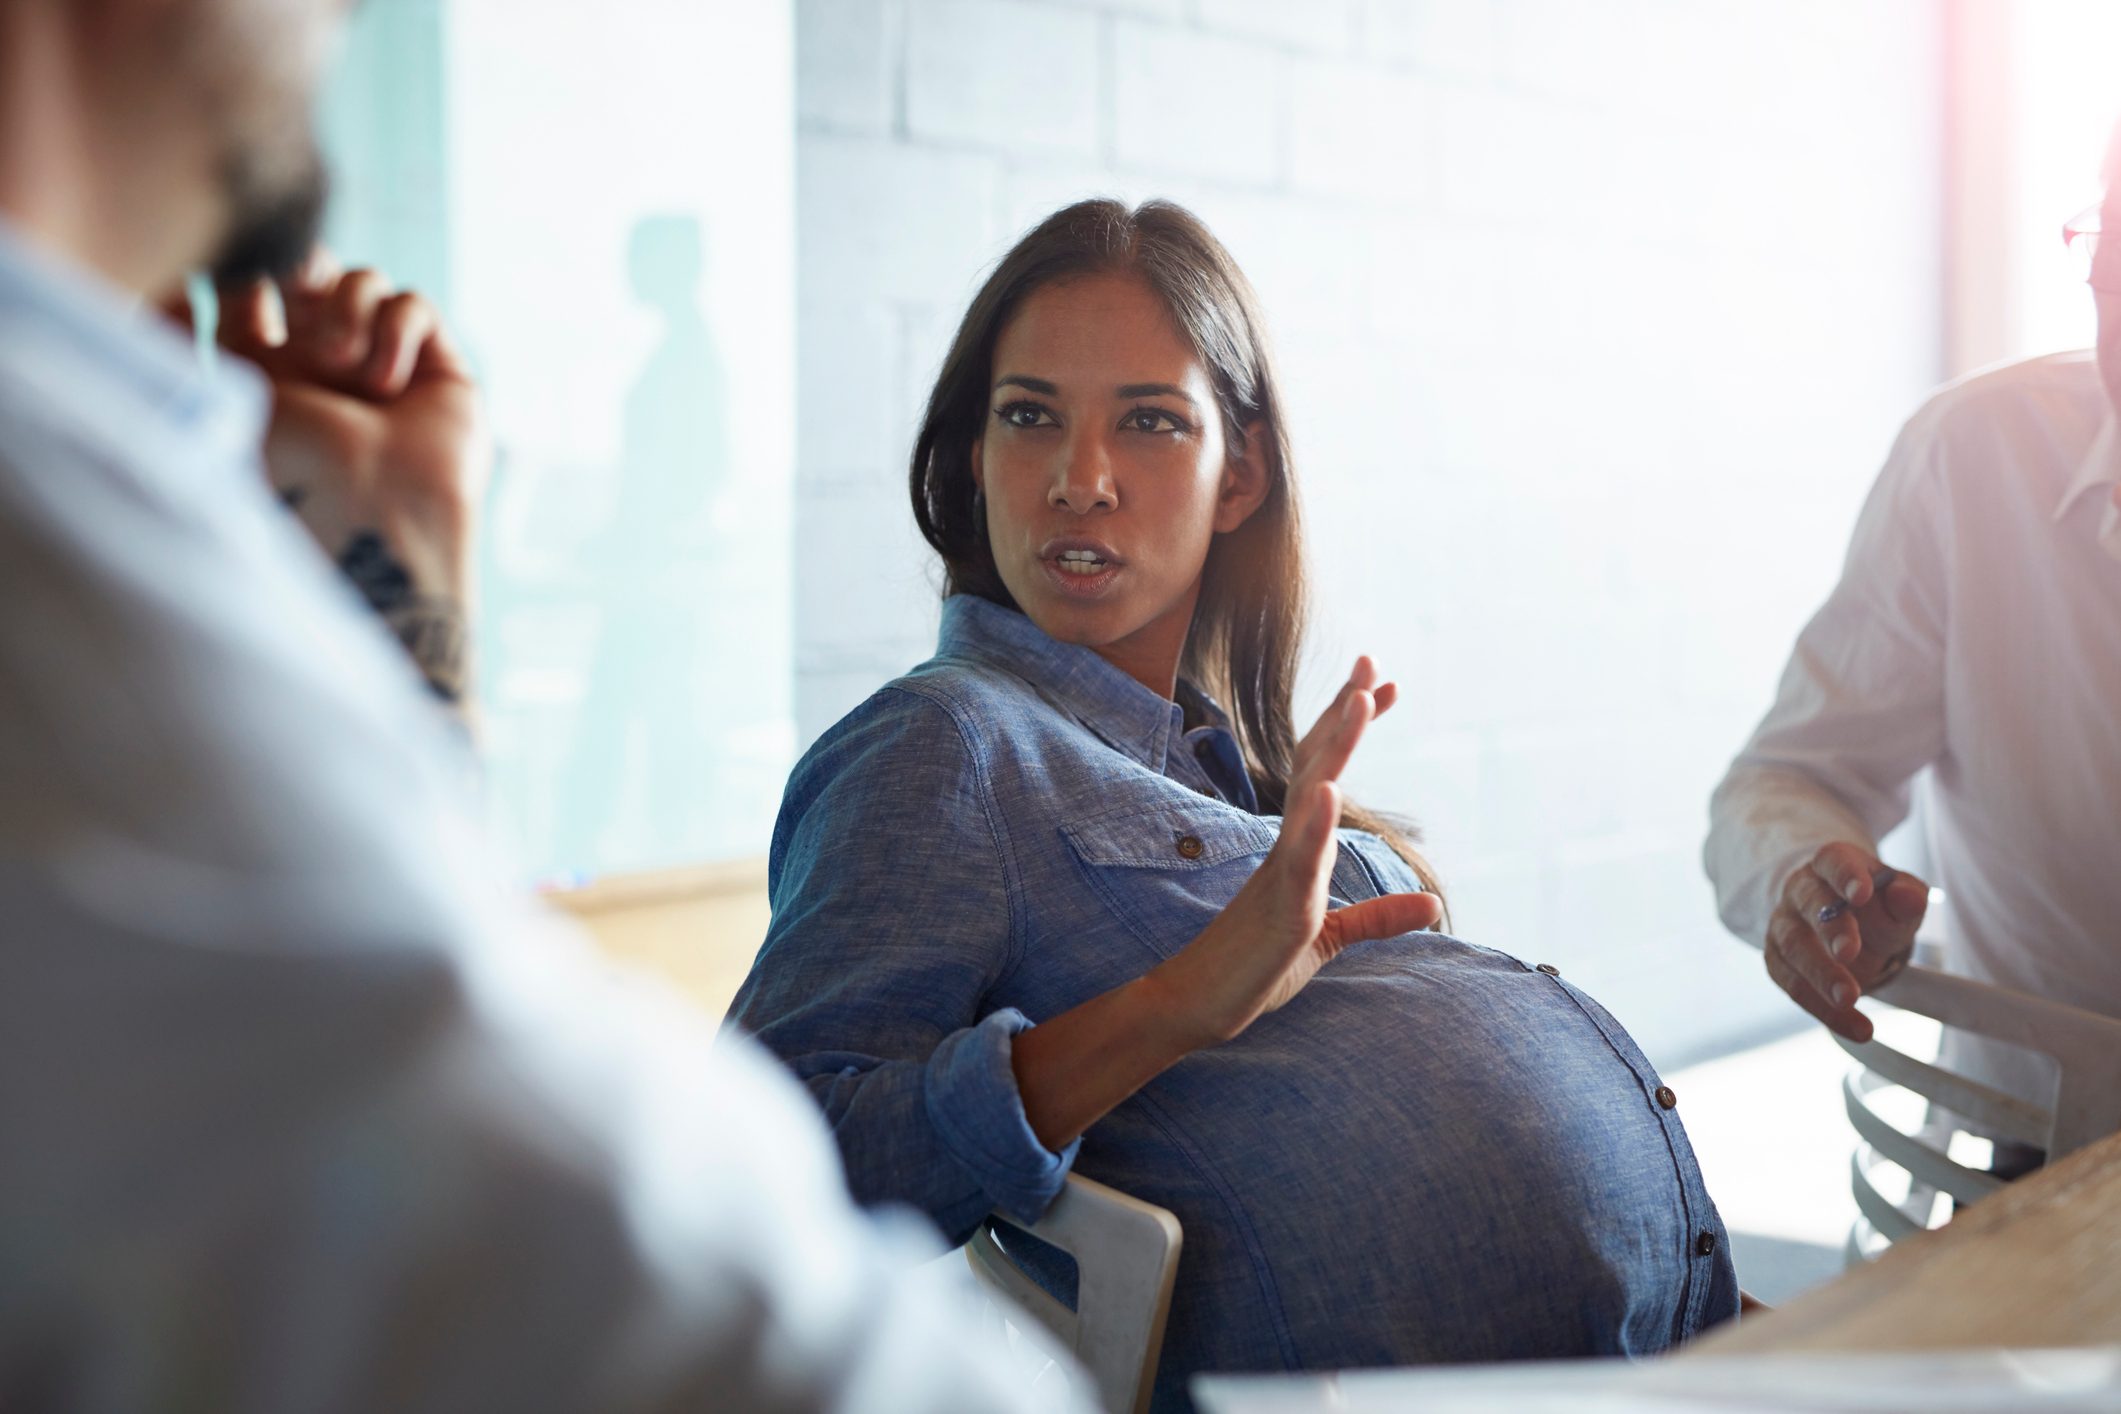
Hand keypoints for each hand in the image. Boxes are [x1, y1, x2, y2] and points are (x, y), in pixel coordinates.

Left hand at [186, 254, 488, 713]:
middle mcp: (331, 376)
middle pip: (318, 281)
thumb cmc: (293, 468)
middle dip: (309, 282)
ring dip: (348, 307)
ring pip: (367, 283)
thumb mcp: (233, 390)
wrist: (371, 513)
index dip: (257, 291)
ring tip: (344, 363)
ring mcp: (388, 373)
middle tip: (308, 317)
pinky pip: (415, 306)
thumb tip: (255, 288)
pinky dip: (395, 328)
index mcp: (274, 382)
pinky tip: (386, 382)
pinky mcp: (441, 375)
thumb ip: (226, 331)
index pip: (264, 303)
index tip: (258, 310)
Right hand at [1144, 658, 1443, 1047]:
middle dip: (1343, 713)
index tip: (1382, 686)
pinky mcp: (1280, 908)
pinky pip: (1297, 859)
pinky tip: (1328, 787)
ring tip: (1358, 698)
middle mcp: (1288, 847)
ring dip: (1334, 746)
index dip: (1351, 728)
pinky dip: (1313, 822)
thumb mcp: (1329, 939)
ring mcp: (1281, 872)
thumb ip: (1376, 916)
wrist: (1197, 1007)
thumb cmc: (1253, 969)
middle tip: (1369, 663)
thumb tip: (1430, 902)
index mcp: (1299, 849)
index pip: (1326, 772)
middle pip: (1315, 763)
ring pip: (1308, 796)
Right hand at [1764, 842, 1928, 1042]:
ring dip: (1820, 974)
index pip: (1834, 862)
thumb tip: (1908, 900)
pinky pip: (1793, 985)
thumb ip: (1908, 897)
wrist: (1847, 928)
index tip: (1861, 894)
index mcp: (1832, 864)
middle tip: (1849, 953)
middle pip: (1807, 903)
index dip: (1845, 876)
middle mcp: (1800, 891)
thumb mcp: (1901, 898)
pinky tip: (1857, 1027)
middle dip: (1829, 928)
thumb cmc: (1877, 907)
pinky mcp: (1778, 961)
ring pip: (1792, 947)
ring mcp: (1784, 925)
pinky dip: (1824, 1010)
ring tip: (1850, 999)